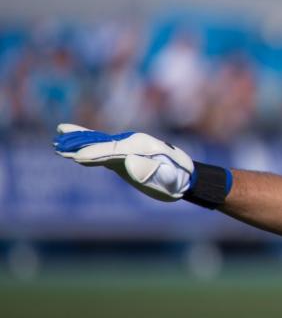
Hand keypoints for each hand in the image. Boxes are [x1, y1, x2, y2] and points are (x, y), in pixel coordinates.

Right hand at [53, 123, 194, 201]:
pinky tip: (73, 143)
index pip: (114, 150)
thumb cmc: (178, 179)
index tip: (77, 157)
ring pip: (100, 142)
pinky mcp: (123, 153)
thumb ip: (151, 170)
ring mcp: (126, 146)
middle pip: (102, 142)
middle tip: (59, 143)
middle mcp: (132, 142)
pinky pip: (102, 147)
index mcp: (141, 146)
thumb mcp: (169, 178)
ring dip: (80, 141)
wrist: (186, 175)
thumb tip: (130, 162)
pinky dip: (86, 145)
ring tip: (59, 139)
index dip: (95, 154)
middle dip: (81, 143)